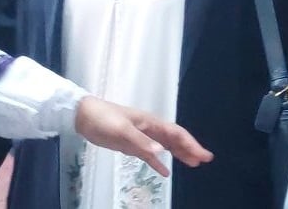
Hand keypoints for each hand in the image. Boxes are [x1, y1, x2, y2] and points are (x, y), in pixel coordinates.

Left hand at [74, 96, 213, 176]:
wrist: (83, 116)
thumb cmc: (103, 119)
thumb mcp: (122, 130)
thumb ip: (141, 142)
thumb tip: (162, 151)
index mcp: (151, 123)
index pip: (176, 134)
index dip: (191, 144)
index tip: (203, 155)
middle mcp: (150, 129)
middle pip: (175, 140)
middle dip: (190, 148)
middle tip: (205, 160)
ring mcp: (141, 137)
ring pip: (166, 146)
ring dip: (179, 154)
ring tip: (193, 164)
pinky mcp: (131, 145)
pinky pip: (150, 155)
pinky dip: (159, 162)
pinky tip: (165, 172)